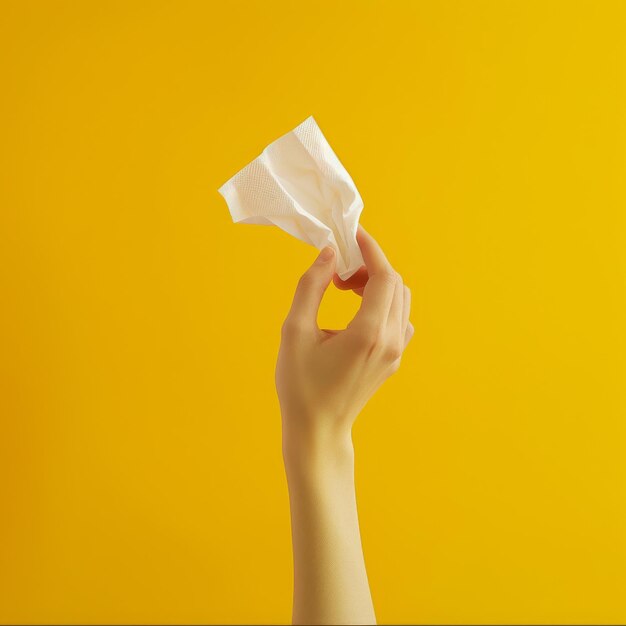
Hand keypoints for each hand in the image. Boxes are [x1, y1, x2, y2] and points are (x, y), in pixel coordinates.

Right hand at [275, 225, 413, 456]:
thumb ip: (312, 286)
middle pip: (395, 284)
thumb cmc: (301, 384)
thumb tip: (329, 254)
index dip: (370, 249)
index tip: (352, 234)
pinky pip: (399, 319)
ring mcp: (397, 352)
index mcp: (369, 333)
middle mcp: (391, 341)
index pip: (384, 275)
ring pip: (400, 300)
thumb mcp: (295, 331)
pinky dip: (383, 303)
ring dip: (377, 284)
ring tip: (344, 289)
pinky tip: (357, 311)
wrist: (318, 428)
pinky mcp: (394, 360)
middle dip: (369, 266)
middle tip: (338, 270)